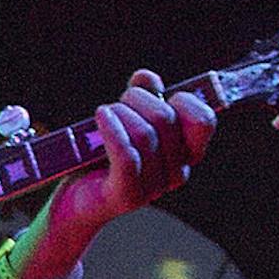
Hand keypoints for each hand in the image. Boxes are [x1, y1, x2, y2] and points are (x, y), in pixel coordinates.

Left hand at [48, 69, 216, 246]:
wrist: (74, 199)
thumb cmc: (102, 157)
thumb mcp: (127, 120)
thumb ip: (143, 97)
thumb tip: (148, 78)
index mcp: (185, 154)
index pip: (203, 121)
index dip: (184, 100)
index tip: (160, 95)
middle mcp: (174, 173)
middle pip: (166, 119)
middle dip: (138, 99)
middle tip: (118, 105)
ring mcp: (152, 188)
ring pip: (145, 133)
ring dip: (120, 113)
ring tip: (104, 114)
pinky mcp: (125, 196)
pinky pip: (127, 156)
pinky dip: (113, 129)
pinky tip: (101, 114)